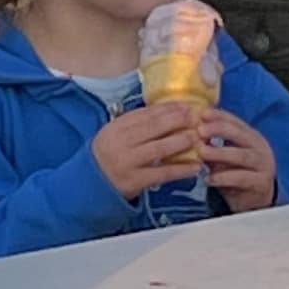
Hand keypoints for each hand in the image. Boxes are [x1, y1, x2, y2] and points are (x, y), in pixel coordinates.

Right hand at [90, 101, 205, 202]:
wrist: (90, 183)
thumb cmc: (110, 155)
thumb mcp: (116, 134)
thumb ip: (137, 124)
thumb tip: (169, 111)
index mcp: (117, 127)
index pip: (146, 114)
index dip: (168, 108)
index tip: (186, 106)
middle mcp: (122, 142)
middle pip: (154, 127)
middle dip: (178, 121)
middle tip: (196, 118)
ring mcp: (129, 162)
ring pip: (160, 149)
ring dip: (182, 142)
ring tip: (198, 138)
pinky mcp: (136, 180)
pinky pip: (162, 173)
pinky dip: (181, 170)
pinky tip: (195, 167)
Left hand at [198, 109, 278, 212]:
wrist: (256, 200)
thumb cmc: (236, 173)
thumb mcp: (225, 156)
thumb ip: (212, 144)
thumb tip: (190, 132)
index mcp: (251, 136)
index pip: (235, 122)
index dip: (219, 116)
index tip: (201, 113)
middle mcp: (259, 148)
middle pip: (241, 135)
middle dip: (219, 130)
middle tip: (200, 130)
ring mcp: (263, 165)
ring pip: (242, 156)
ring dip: (220, 153)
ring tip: (201, 153)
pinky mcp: (260, 183)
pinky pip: (242, 179)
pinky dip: (224, 178)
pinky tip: (208, 179)